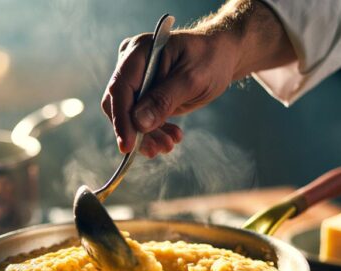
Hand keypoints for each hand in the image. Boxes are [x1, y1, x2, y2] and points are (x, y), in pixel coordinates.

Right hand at [101, 0, 295, 157]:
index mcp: (139, 52)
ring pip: (130, 116)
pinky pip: (141, 118)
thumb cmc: (210, 59)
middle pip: (120, 105)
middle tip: (157, 149)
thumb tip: (139, 123)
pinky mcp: (144, 94)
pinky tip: (172, 136)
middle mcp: (131, 65)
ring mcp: (137, 80)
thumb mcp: (192, 79)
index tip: (128, 145)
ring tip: (169, 145)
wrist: (220, 56)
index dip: (122, 119)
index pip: (120, 89)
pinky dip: (155, 131)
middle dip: (136, 131)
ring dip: (147, 136)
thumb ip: (164, 99)